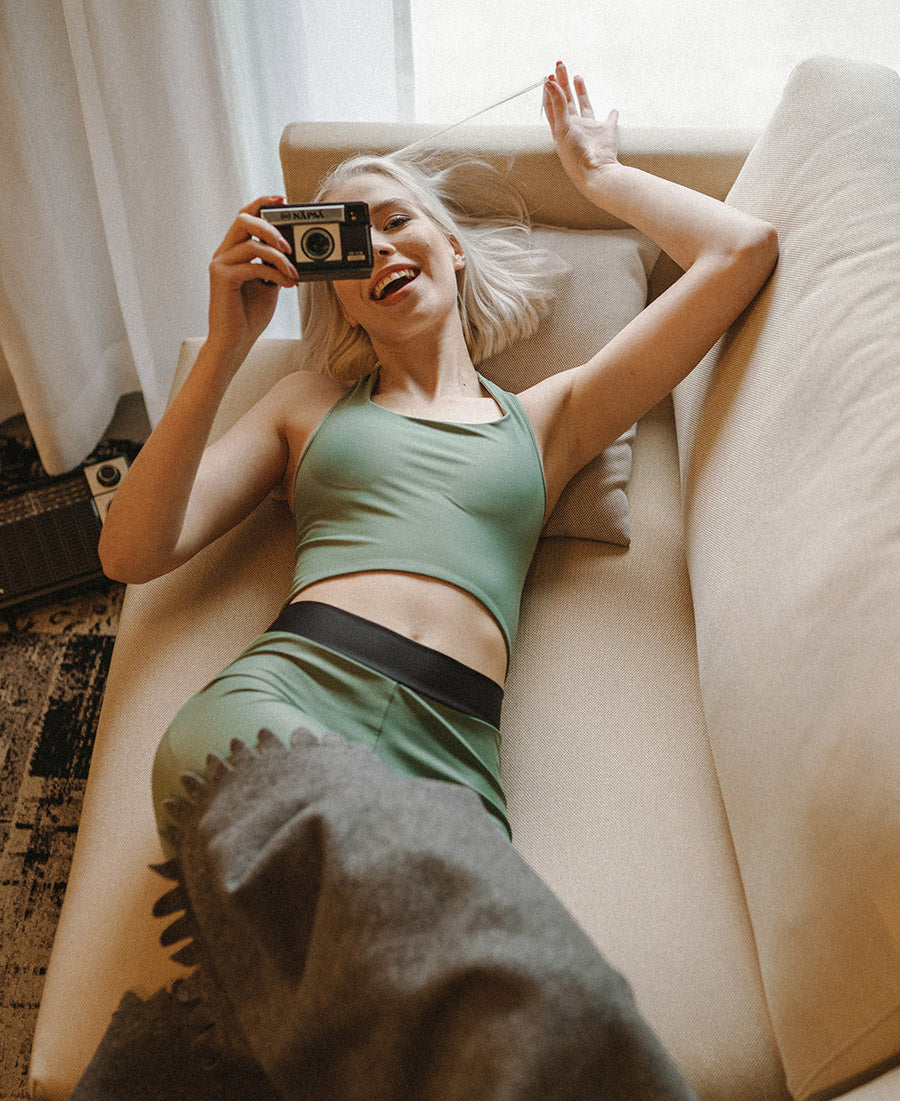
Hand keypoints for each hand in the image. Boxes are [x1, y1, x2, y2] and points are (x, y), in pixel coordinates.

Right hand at [207, 196, 299, 350]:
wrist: (235, 342)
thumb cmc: (250, 315)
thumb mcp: (269, 284)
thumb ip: (275, 265)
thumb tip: (294, 252)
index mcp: (233, 251)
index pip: (244, 216)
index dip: (261, 202)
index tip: (282, 199)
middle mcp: (223, 253)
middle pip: (243, 219)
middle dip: (270, 226)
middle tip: (289, 245)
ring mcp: (220, 264)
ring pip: (250, 243)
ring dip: (278, 256)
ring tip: (293, 271)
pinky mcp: (222, 278)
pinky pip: (253, 265)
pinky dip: (275, 273)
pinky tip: (287, 284)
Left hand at [544, 62, 618, 192]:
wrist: (596, 172)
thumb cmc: (575, 156)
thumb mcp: (562, 128)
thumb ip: (558, 104)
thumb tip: (550, 83)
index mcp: (561, 127)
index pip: (553, 103)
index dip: (550, 89)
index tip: (550, 74)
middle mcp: (574, 127)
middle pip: (566, 99)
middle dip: (563, 82)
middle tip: (561, 64)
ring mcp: (590, 129)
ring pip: (585, 105)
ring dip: (581, 91)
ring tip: (577, 77)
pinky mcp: (606, 133)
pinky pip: (610, 120)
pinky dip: (612, 115)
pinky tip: (613, 110)